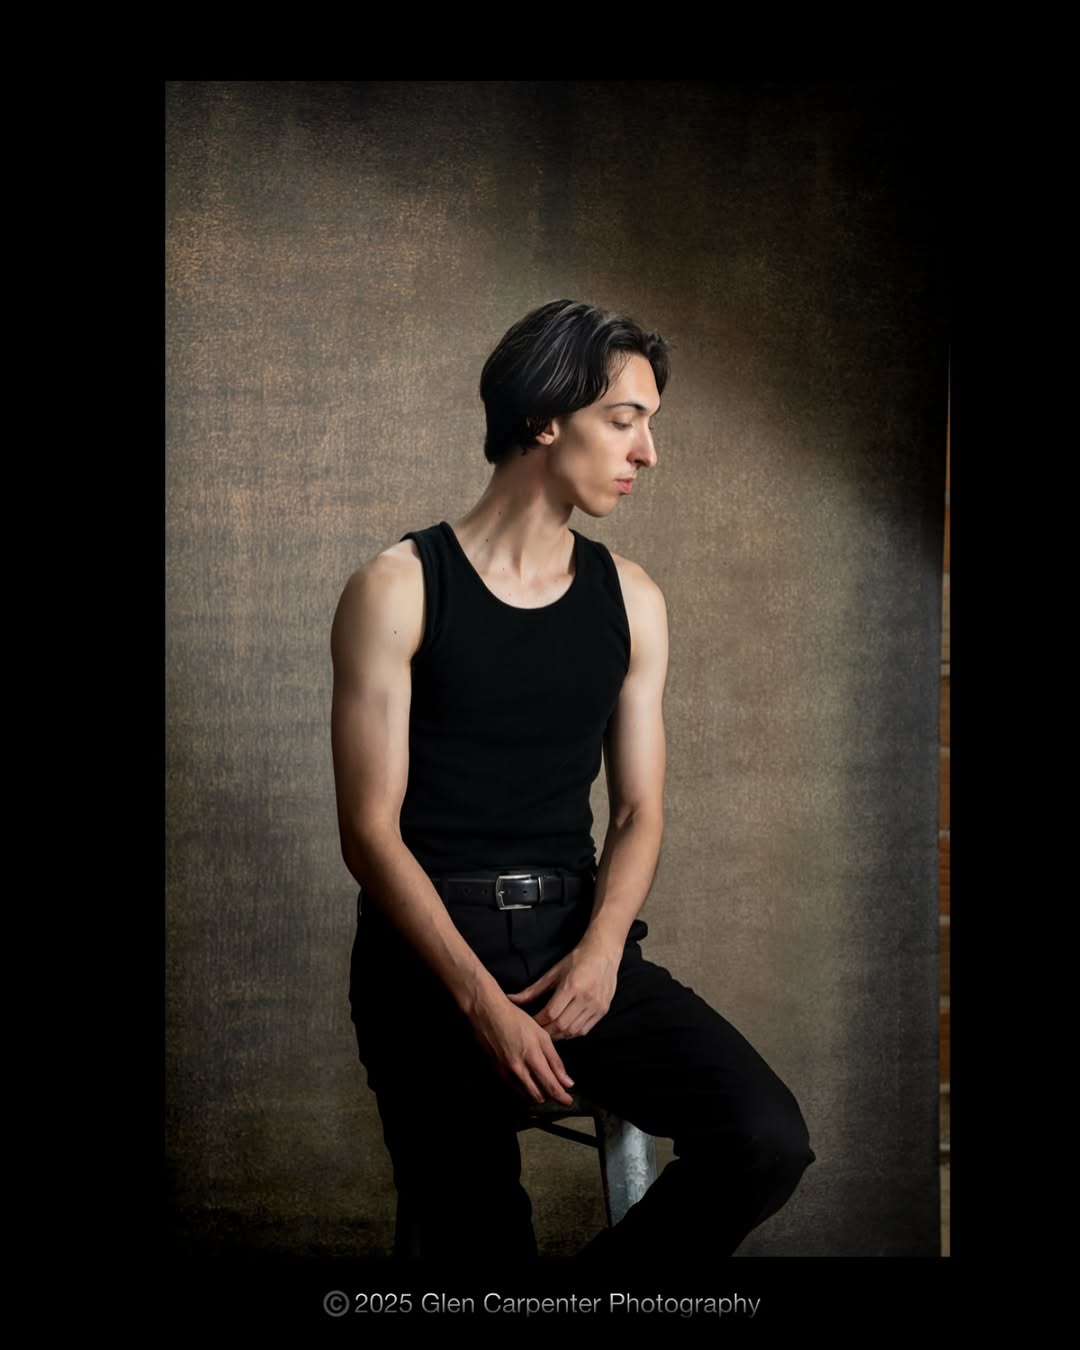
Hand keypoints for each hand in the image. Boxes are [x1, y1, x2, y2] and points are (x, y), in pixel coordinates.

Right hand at [467, 991, 575, 1106]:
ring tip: (543, 1084)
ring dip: (536, 1093)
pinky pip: (514, 1088)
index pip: (551, 1087)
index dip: (561, 1097)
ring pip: (525, 1095)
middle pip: (538, 1095)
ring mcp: (505, 1072)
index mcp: (533, 1058)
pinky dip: (523, 1088)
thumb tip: (567, 1081)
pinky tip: (527, 1080)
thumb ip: (555, 1060)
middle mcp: (518, 1070)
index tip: (568, 1101)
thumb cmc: (516, 1019)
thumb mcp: (541, 1035)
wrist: (487, 1013)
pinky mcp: (496, 1072)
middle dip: (550, 1096)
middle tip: (557, 1090)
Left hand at [506, 940, 619, 1040]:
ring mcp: (596, 1005)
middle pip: (562, 1025)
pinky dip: (572, 1034)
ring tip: (548, 1033)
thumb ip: (533, 990)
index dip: (538, 1021)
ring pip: (574, 1031)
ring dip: (559, 1035)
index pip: (550, 1013)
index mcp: (572, 986)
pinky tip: (564, 1031)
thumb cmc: (577, 960)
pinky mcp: (603, 1010)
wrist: (603, 953)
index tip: (529, 1023)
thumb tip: (512, 999)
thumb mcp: (553, 973)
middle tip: (536, 1033)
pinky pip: (585, 1030)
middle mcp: (586, 998)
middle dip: (546, 1032)